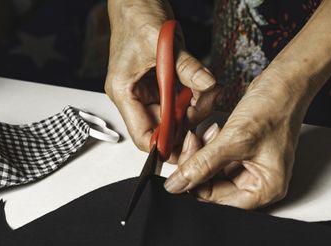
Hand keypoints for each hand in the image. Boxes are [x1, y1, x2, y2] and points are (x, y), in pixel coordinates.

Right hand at [105, 0, 218, 159]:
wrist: (137, 1)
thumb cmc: (138, 18)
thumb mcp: (164, 44)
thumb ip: (187, 68)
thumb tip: (207, 86)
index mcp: (123, 92)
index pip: (142, 135)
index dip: (165, 146)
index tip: (189, 143)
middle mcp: (133, 97)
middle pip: (161, 129)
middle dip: (186, 125)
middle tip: (207, 115)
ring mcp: (146, 92)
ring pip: (173, 116)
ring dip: (193, 109)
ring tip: (207, 94)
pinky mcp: (159, 84)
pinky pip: (178, 101)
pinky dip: (193, 98)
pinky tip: (204, 89)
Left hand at [164, 66, 311, 208]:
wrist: (284, 81)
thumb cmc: (275, 108)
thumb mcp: (234, 139)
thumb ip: (202, 164)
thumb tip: (178, 184)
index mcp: (265, 188)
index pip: (219, 202)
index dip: (196, 186)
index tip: (180, 169)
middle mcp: (258, 182)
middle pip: (212, 188)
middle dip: (197, 166)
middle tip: (191, 144)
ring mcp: (248, 168)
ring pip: (209, 173)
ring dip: (201, 154)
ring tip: (204, 134)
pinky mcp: (240, 154)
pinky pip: (213, 159)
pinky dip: (207, 146)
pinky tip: (211, 131)